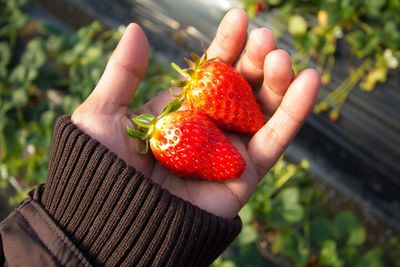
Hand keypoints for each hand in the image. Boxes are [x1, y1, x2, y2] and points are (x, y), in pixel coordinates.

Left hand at [71, 8, 319, 218]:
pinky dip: (295, 113)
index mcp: (180, 111)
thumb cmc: (101, 168)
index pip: (210, 74)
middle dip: (254, 60)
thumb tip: (136, 28)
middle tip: (265, 36)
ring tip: (281, 56)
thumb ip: (124, 72)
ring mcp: (229, 150)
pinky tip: (310, 81)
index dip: (225, 46)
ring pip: (263, 110)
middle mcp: (208, 128)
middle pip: (240, 88)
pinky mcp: (245, 174)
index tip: (238, 19)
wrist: (114, 221)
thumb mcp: (105, 112)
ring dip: (277, 81)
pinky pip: (276, 140)